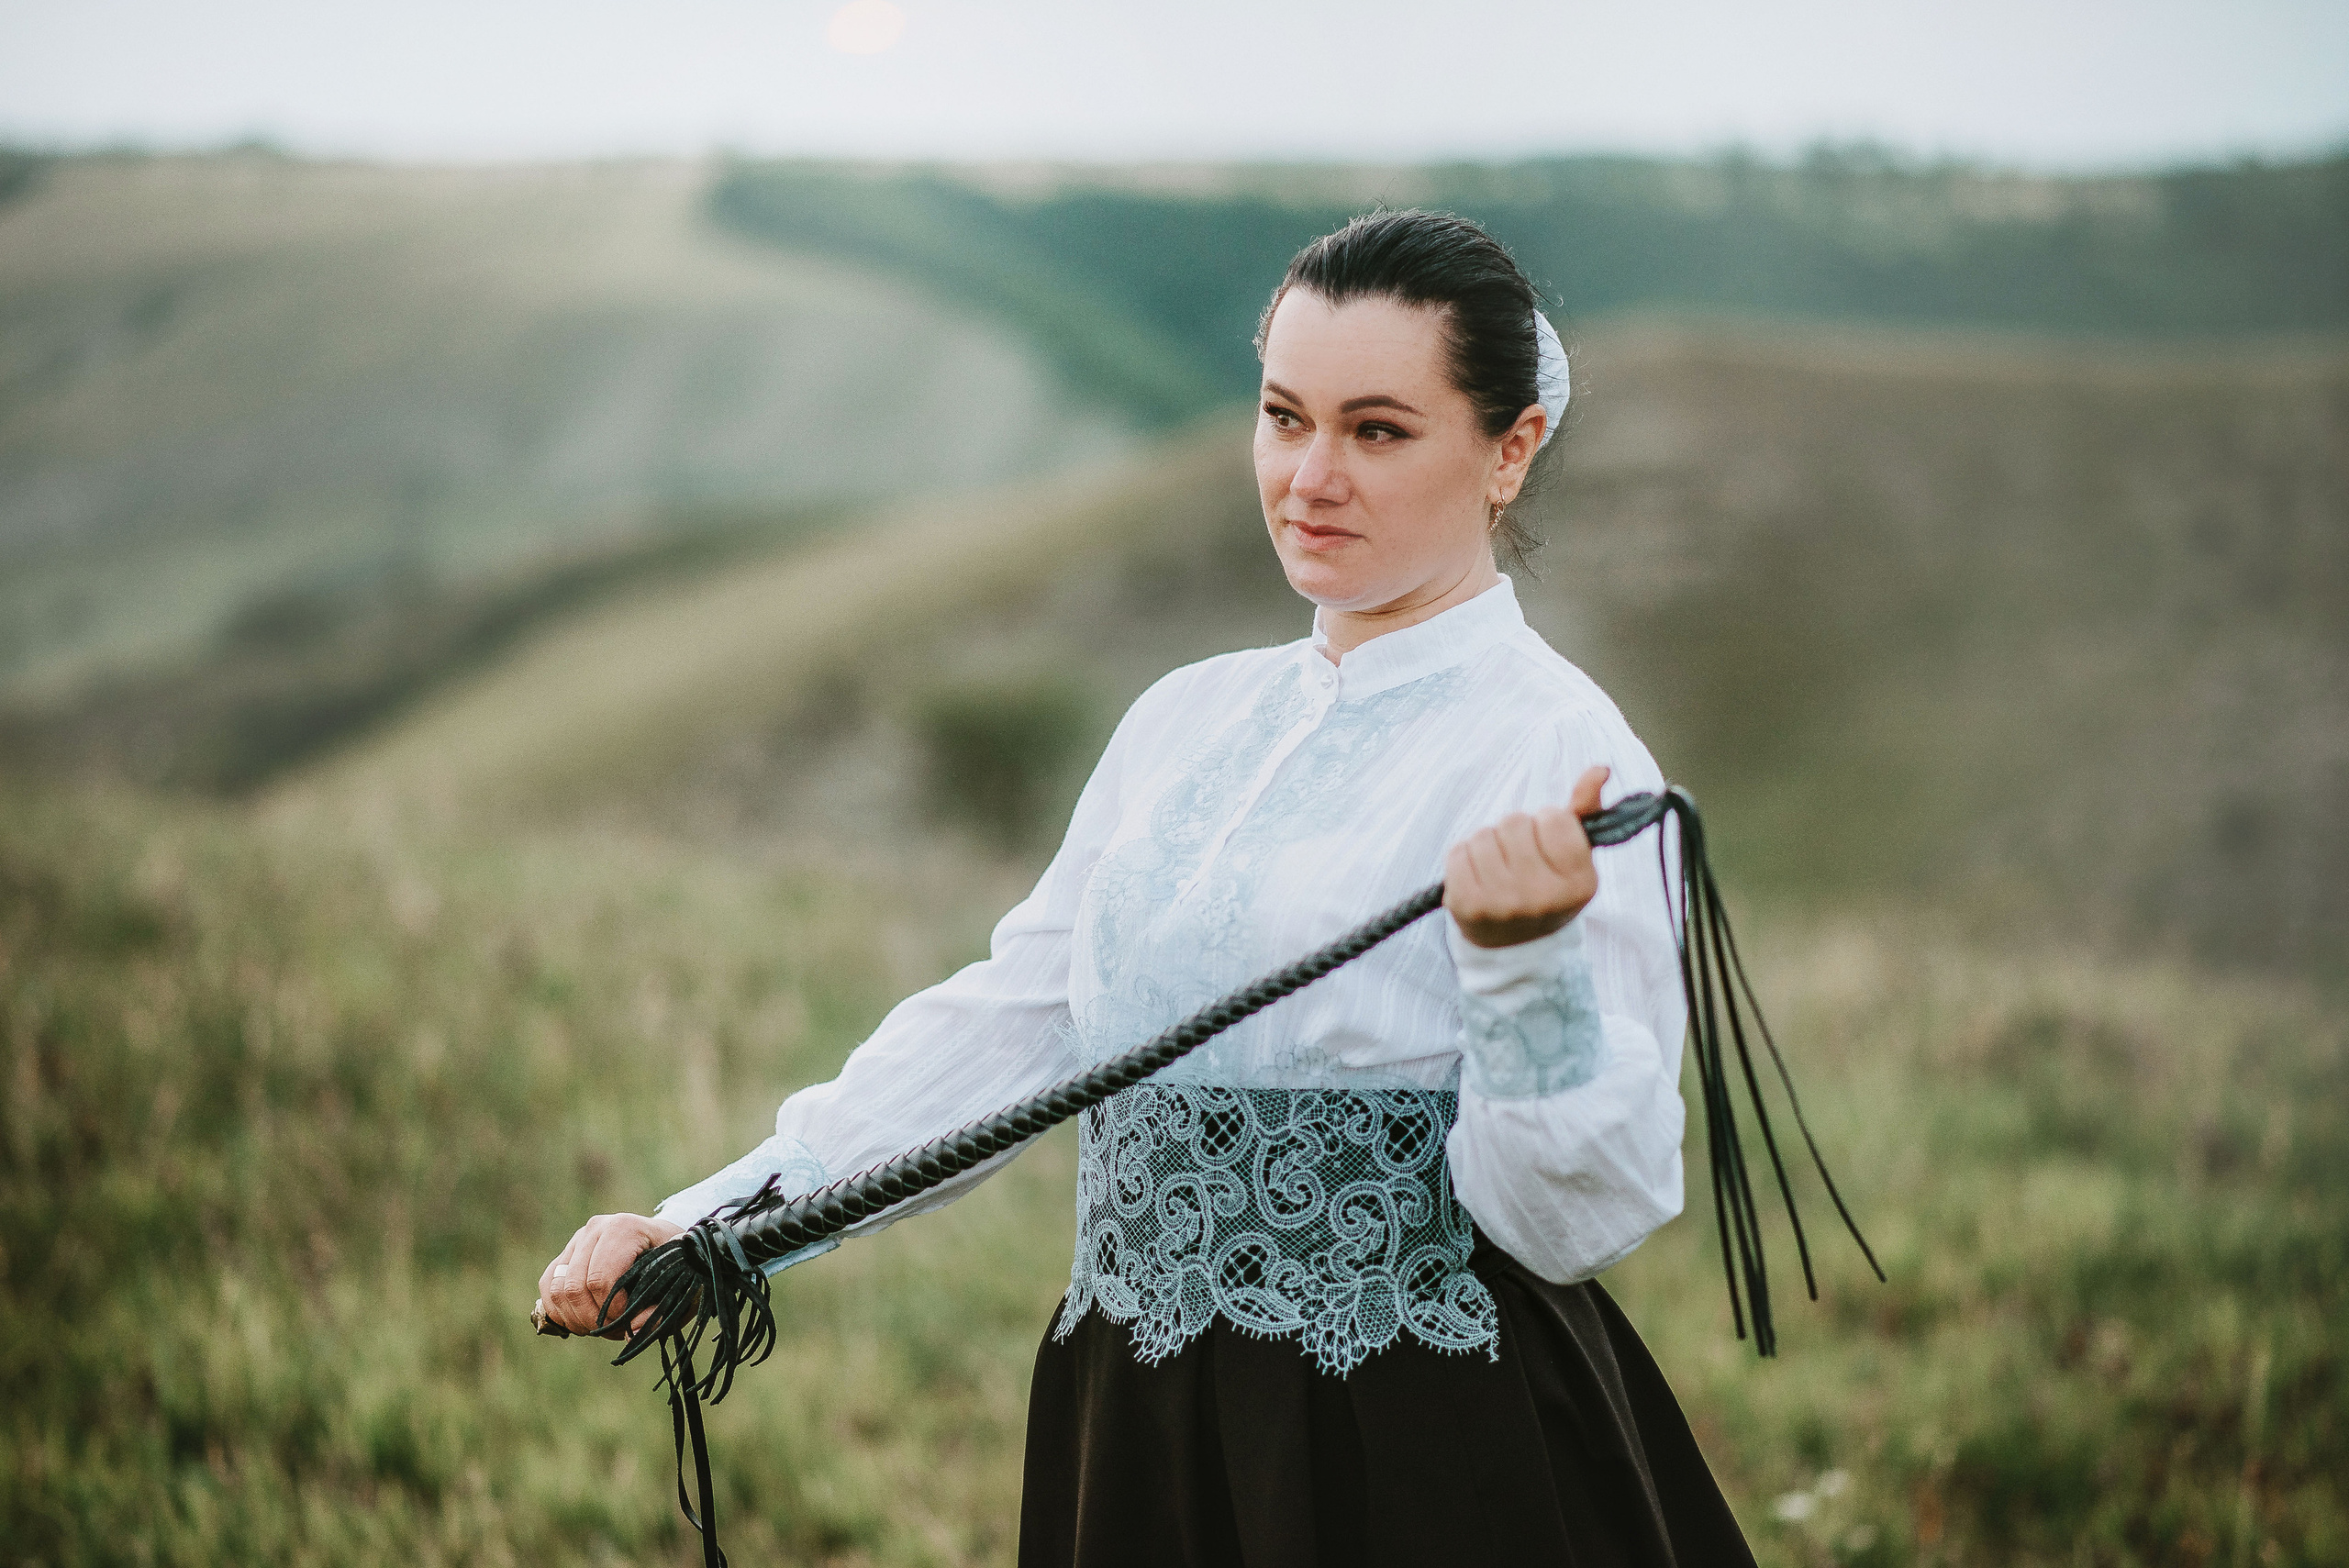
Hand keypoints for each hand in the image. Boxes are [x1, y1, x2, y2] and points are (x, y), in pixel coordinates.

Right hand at [538, 1212, 684, 1337]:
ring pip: (557, 1290)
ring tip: (601, 1328)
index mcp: (625, 1228)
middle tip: (617, 1331)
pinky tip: (582, 1322)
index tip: (631, 1322)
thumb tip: (632, 1333)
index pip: (601, 1279)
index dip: (612, 1311)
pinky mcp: (565, 1254)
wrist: (667, 1246)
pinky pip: (548, 1287)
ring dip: (576, 1319)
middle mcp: (596, 1228)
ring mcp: (577, 1240)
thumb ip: (661, 1312)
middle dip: (594, 1320)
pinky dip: (560, 1312)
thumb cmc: (676, 1266)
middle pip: (575, 1288)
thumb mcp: (680, 1287)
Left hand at [1444, 765, 1610, 948]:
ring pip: (1484, 835)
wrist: (1514, 949)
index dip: (1546, 825)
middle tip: (1519, 861)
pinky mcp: (1468, 907)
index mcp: (1579, 884)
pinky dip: (1464, 859)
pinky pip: (1458, 853)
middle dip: (1515, 833)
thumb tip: (1598, 769)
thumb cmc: (1546, 889)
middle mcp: (1544, 897)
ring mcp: (1504, 904)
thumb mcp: (1573, 858)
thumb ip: (1584, 812)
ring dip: (1487, 844)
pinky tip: (1476, 878)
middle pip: (1515, 822)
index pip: (1555, 818)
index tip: (1546, 846)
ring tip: (1497, 870)